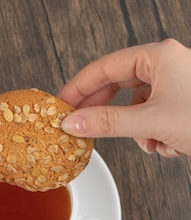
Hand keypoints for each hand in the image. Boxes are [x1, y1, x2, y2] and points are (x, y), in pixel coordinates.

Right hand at [57, 39, 190, 156]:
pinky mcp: (178, 102)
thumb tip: (74, 122)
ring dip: (137, 131)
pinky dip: (153, 135)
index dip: (78, 88)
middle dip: (108, 114)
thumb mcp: (150, 122)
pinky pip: (150, 117)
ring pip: (134, 107)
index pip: (103, 68)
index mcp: (157, 56)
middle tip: (81, 128)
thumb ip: (107, 122)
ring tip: (149, 141)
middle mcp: (164, 65)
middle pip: (117, 86)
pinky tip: (167, 144)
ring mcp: (172, 83)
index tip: (59, 106)